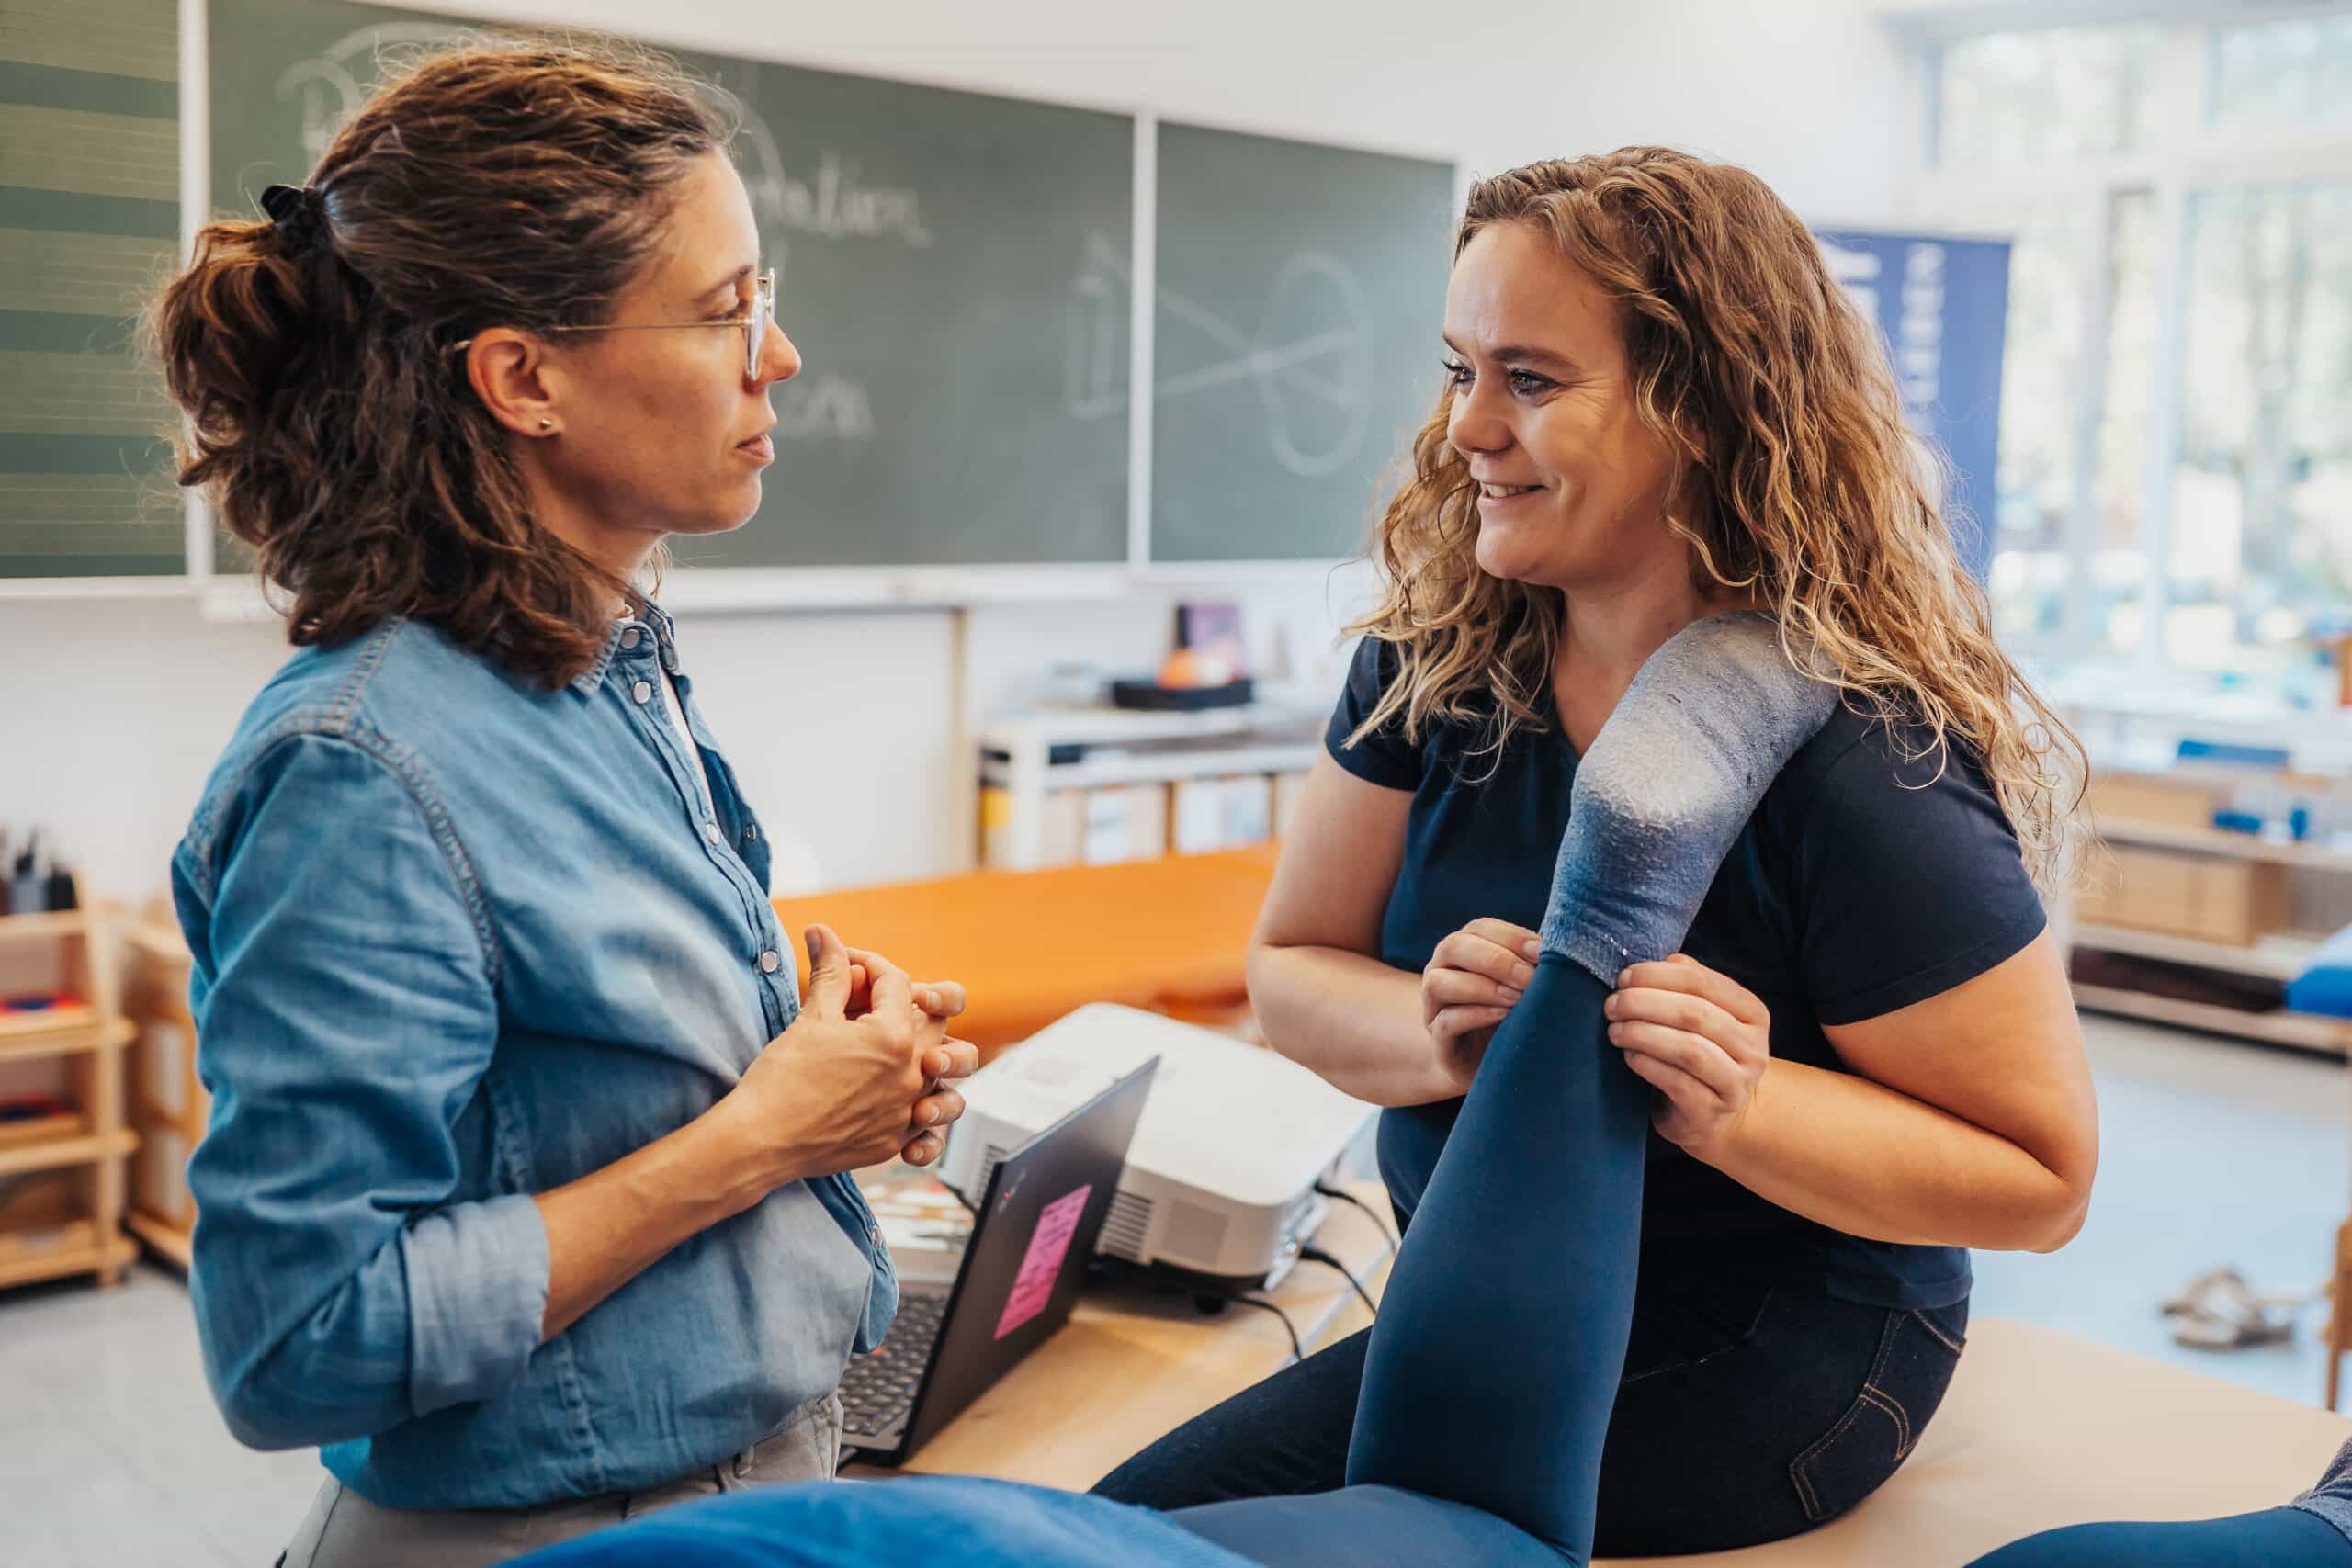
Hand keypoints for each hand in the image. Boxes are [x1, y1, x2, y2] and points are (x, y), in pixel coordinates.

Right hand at [723, 925, 943, 1186]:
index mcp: (895, 1036)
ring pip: (943, 1077)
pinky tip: (903, 1103)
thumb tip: (823, 931)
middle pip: (935, 1024)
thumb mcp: (812, 1016)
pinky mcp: (894, 1142)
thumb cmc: (783, 1076)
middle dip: (909, 1004)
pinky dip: (920, 1111)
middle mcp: (912, 1074)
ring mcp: (906, 1112)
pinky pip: (928, 1127)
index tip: (846, 968)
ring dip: (928, 1059)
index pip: (898, 983)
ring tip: (902, 1053)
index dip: (870, 966)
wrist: (761, 1140)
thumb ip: (830, 971)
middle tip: (875, 1004)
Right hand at [1421, 918, 1540, 1093]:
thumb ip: (1535, 963)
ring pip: (1439, 983)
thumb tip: (1561, 948)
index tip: (1542, 952)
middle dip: (1496, 960)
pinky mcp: (1438, 1041)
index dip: (1511, 937)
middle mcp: (1442, 970)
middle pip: (1453, 947)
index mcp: (1466, 948)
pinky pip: (1444, 1022)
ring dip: (1482, 987)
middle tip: (1529, 978)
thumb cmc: (1517, 1014)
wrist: (1498, 1066)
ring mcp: (1433, 1006)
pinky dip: (1473, 1016)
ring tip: (1515, 999)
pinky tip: (1502, 1016)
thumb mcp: (1527, 984)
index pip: (1481, 928)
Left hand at [1606, 954, 1770, 1156]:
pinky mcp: (1712, 1113)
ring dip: (1643, 1034)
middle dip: (1644, 1004)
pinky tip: (1629, 1055)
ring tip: (1615, 1030)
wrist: (1713, 1115)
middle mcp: (1753, 1048)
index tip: (1624, 978)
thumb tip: (1662, 961)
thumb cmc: (1701, 1053)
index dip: (1658, 976)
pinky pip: (1676, 1083)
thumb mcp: (1702, 1014)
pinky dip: (1647, 1064)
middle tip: (1612, 1005)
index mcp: (1753, 1013)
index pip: (1704, 982)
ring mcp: (1736, 1084)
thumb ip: (1688, 983)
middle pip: (1694, 1014)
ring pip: (1688, 1049)